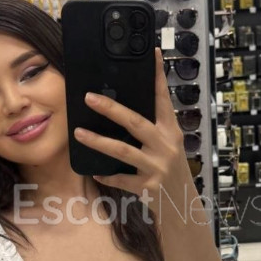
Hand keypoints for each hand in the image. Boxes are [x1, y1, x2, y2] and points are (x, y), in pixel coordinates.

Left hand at [74, 48, 191, 211]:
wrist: (182, 205)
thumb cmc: (171, 170)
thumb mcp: (168, 145)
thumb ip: (152, 128)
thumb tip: (122, 109)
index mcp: (171, 131)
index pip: (163, 99)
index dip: (158, 76)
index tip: (151, 54)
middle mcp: (166, 146)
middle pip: (136, 123)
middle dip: (111, 109)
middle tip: (89, 97)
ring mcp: (157, 167)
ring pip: (123, 152)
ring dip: (99, 142)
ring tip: (79, 133)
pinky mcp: (148, 187)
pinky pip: (122, 180)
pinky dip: (107, 176)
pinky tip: (94, 171)